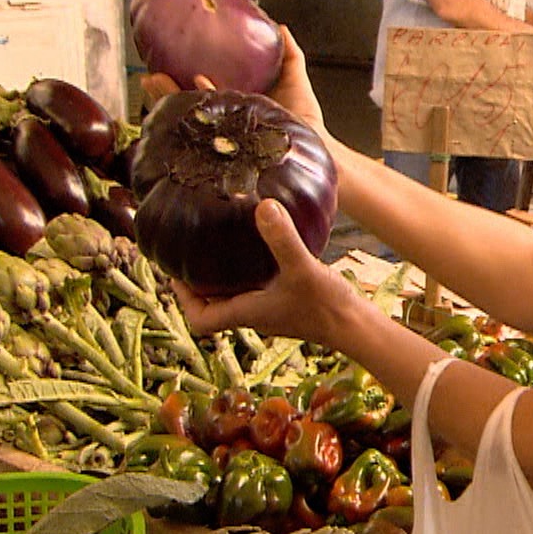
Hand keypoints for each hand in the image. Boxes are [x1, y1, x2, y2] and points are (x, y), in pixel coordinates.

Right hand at [140, 26, 329, 140]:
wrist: (318, 148)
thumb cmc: (305, 121)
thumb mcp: (295, 80)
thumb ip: (288, 55)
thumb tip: (280, 27)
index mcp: (233, 104)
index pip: (198, 91)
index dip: (177, 79)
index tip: (159, 67)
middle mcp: (226, 122)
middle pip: (189, 104)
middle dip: (166, 91)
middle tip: (150, 78)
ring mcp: (228, 137)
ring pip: (194, 120)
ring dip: (174, 102)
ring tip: (157, 86)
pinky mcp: (236, 150)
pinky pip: (213, 135)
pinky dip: (200, 121)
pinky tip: (193, 100)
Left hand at [171, 199, 366, 347]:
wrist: (358, 328)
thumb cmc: (327, 307)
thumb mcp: (301, 268)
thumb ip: (282, 238)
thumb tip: (262, 206)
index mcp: (247, 313)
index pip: (201, 320)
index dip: (183, 299)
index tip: (175, 273)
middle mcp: (255, 315)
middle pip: (214, 306)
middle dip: (198, 284)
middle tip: (190, 253)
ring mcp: (272, 310)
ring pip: (235, 297)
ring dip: (223, 278)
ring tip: (217, 246)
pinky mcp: (288, 303)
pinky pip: (258, 288)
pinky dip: (250, 272)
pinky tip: (261, 248)